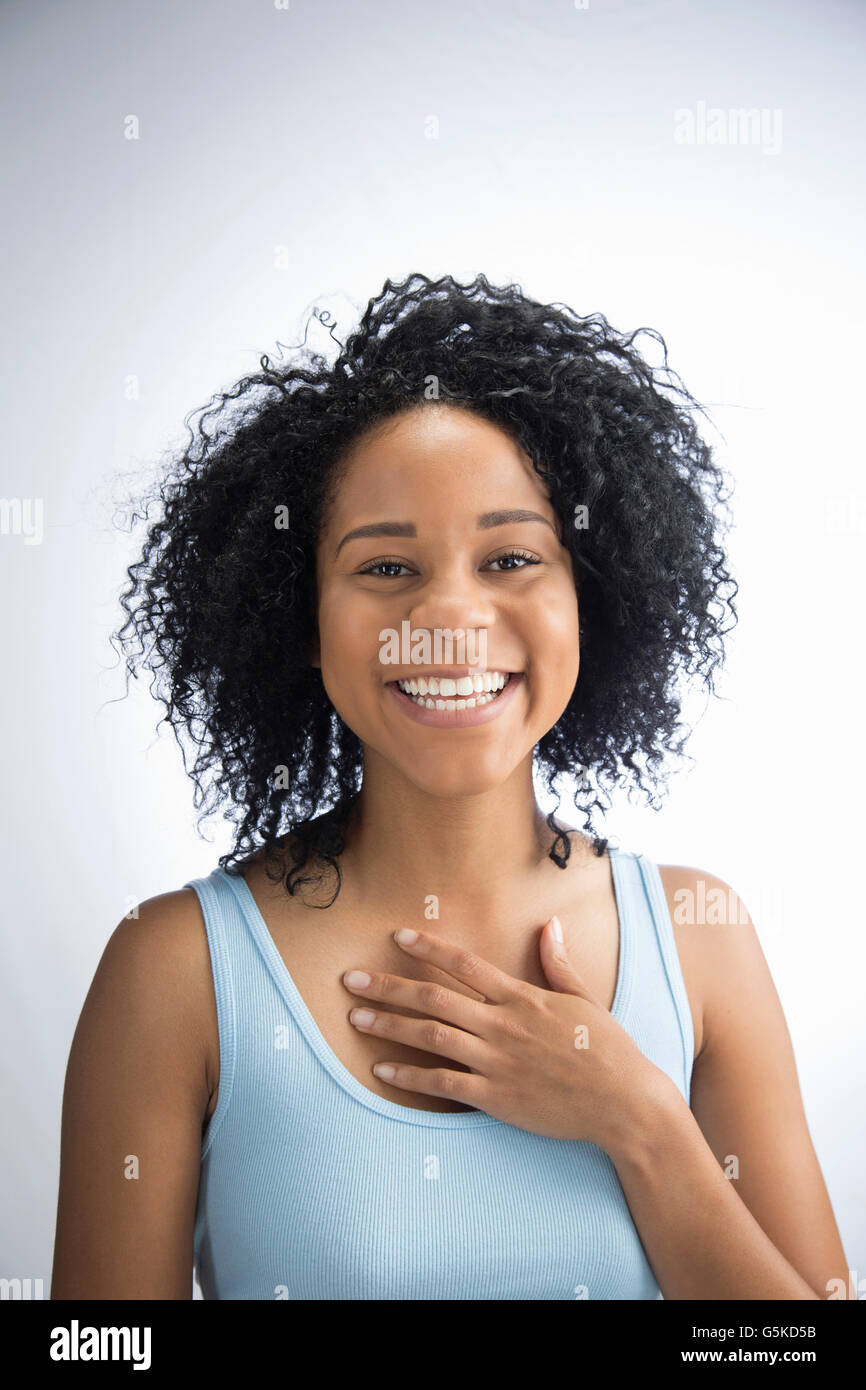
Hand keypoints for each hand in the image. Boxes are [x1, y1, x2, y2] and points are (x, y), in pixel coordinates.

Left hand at [341, 917, 671, 1149]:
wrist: (623, 1101)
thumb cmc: (606, 1048)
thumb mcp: (583, 999)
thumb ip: (558, 963)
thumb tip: (550, 925)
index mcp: (522, 997)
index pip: (465, 964)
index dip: (429, 949)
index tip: (397, 937)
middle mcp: (503, 1025)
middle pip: (434, 998)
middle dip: (389, 987)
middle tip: (351, 979)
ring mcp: (497, 1061)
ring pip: (431, 1036)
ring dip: (389, 1025)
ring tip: (356, 1018)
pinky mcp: (495, 1097)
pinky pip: (443, 1083)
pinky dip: (410, 1076)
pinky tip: (382, 1070)